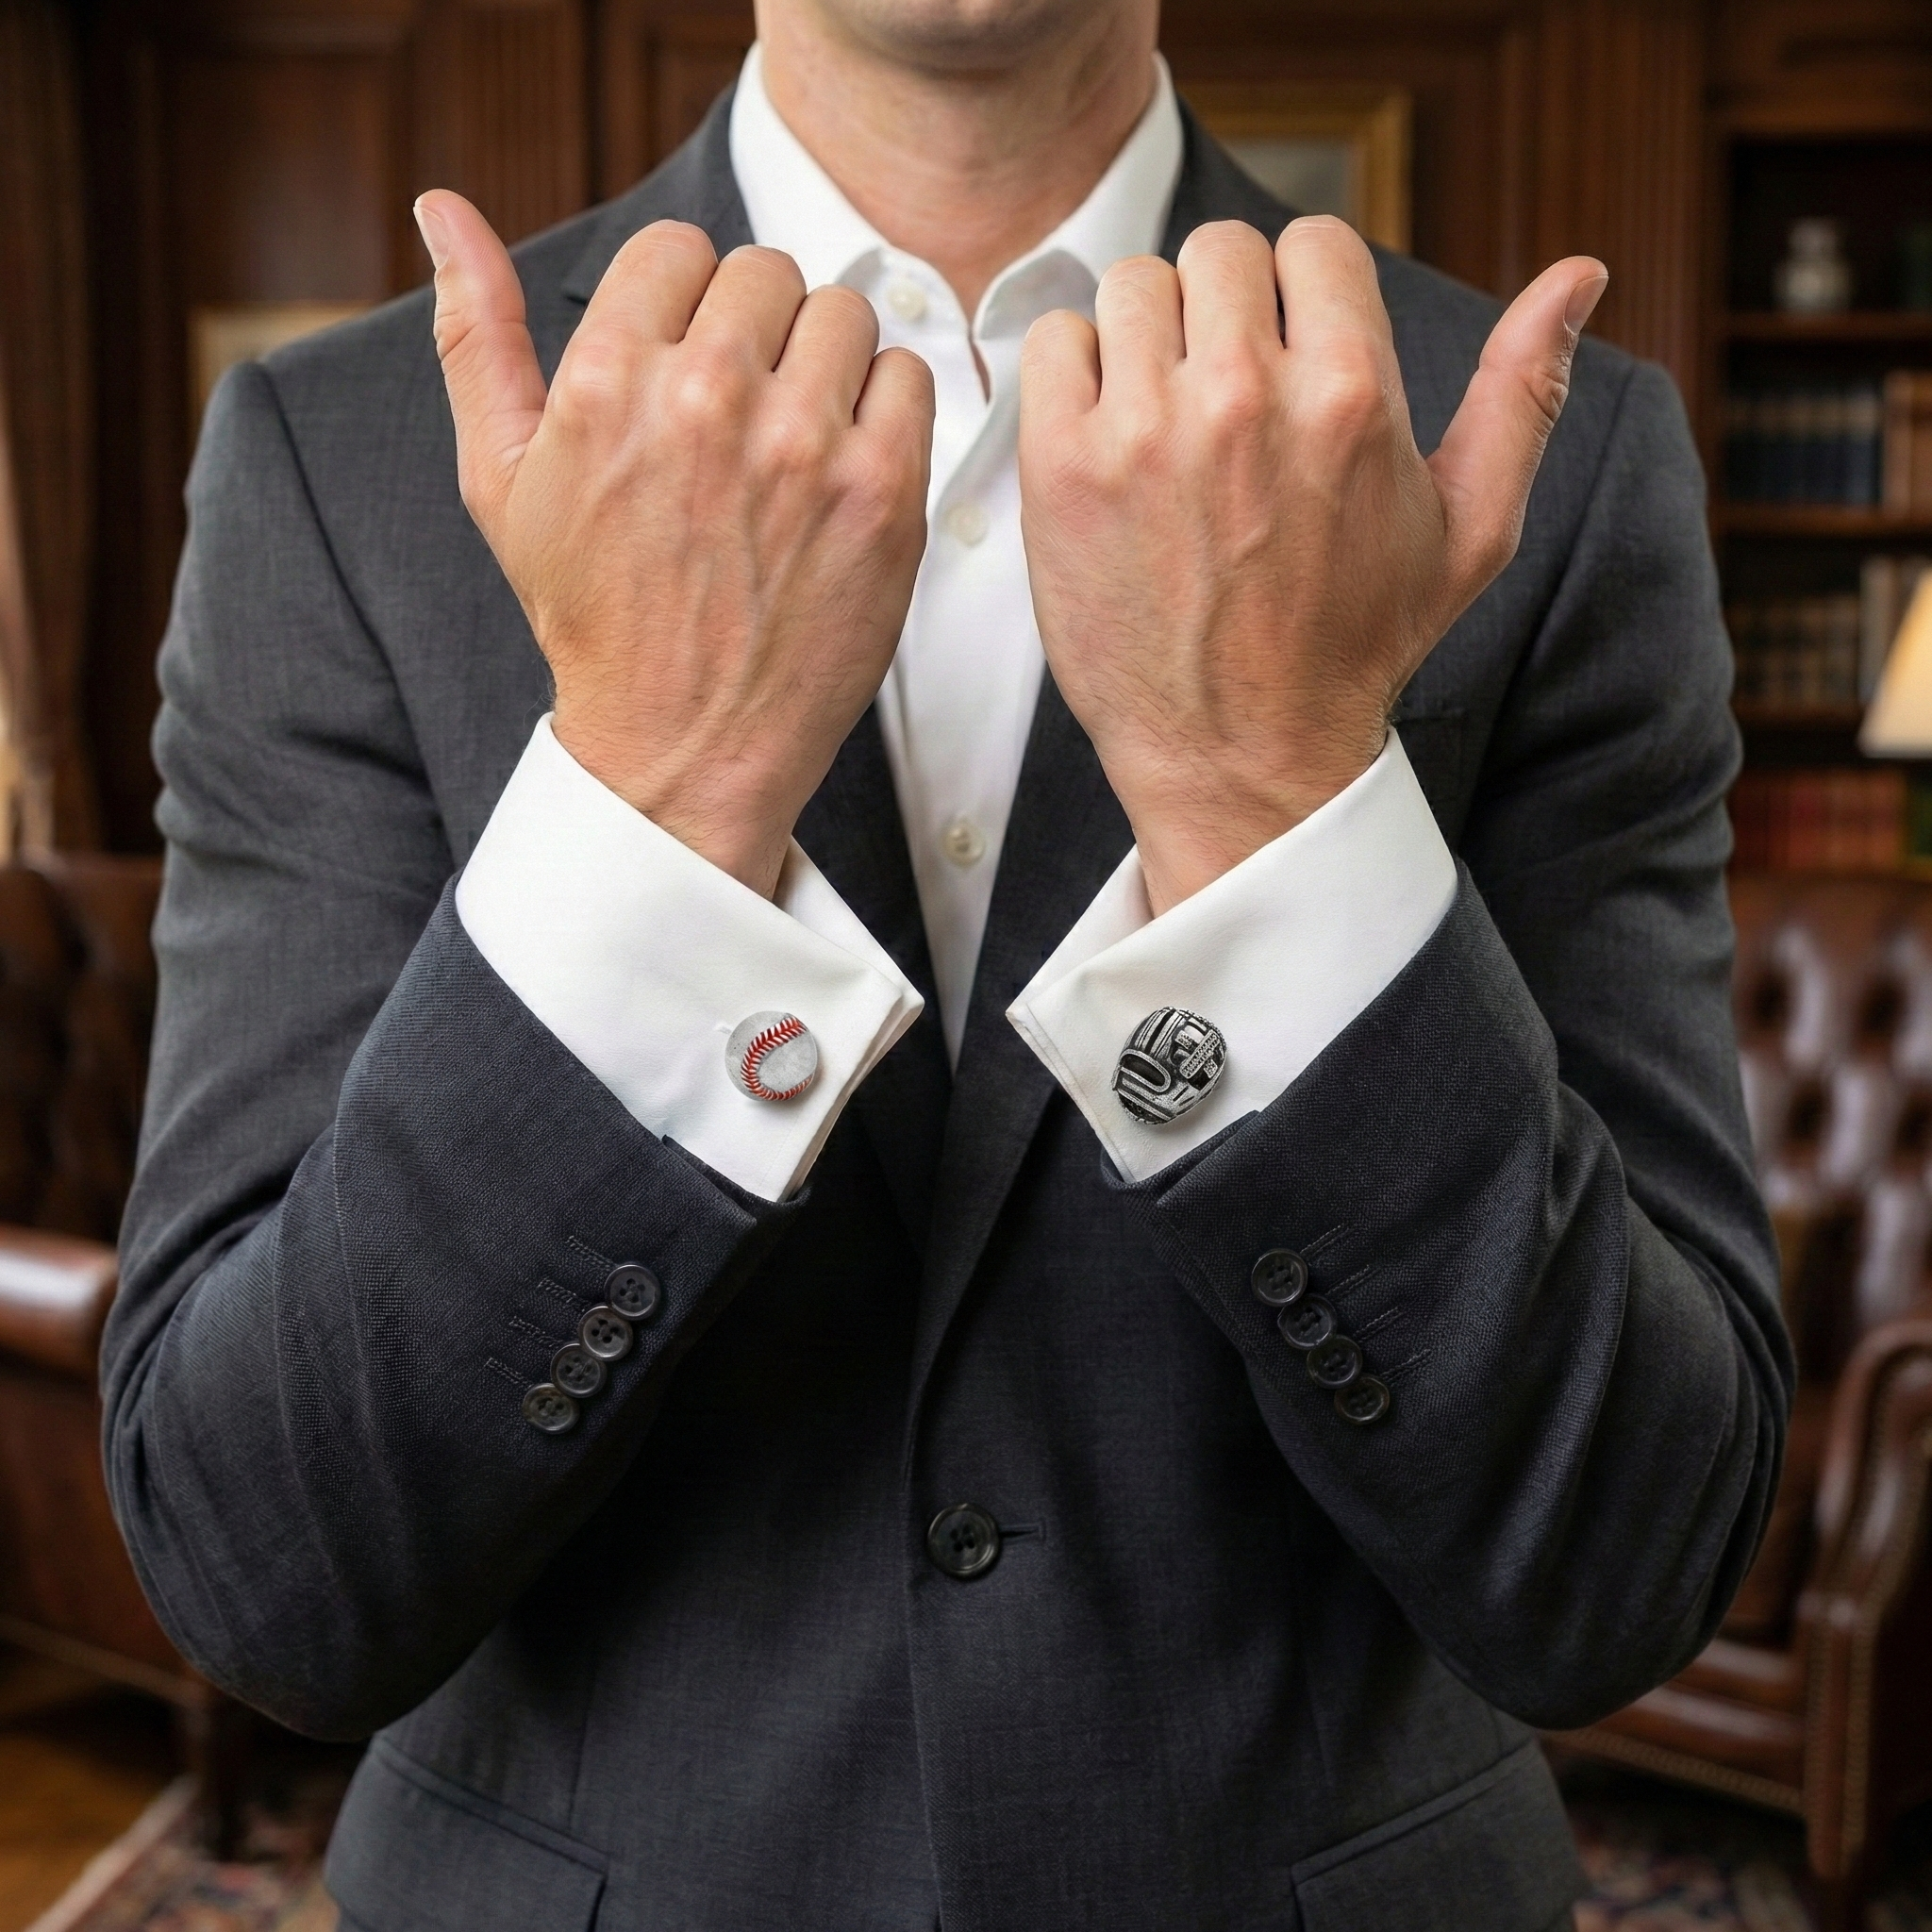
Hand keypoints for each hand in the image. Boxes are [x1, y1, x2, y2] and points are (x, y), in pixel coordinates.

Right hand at [416, 192, 934, 897]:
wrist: (684, 748)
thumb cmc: (592, 617)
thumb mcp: (501, 481)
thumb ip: (475, 336)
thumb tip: (440, 205)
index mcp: (607, 382)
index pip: (678, 247)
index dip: (685, 302)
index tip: (687, 363)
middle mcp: (706, 400)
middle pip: (767, 272)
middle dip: (756, 330)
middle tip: (744, 409)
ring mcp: (804, 447)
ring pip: (844, 313)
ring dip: (824, 361)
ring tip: (796, 436)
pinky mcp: (882, 494)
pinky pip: (909, 377)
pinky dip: (886, 407)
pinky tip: (845, 465)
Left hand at [1019, 216, 1607, 913]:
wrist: (1240, 755)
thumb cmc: (1356, 647)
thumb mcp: (1471, 532)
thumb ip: (1523, 393)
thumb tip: (1582, 273)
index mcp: (1351, 393)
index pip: (1313, 242)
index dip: (1304, 294)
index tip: (1292, 360)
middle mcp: (1246, 396)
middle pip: (1219, 250)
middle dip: (1227, 309)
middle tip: (1226, 395)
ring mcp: (1143, 430)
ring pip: (1134, 286)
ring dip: (1149, 337)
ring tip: (1166, 419)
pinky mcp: (1063, 467)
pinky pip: (1055, 341)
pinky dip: (1075, 374)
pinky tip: (1107, 439)